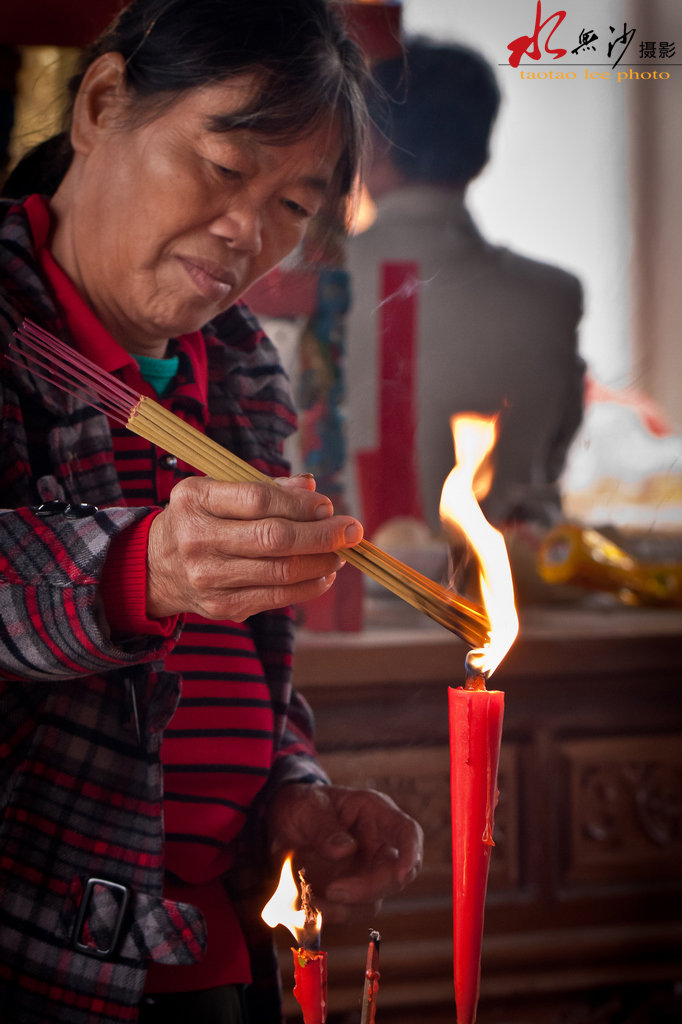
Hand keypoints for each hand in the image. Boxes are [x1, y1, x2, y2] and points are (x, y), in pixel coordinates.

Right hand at [146, 474, 361, 619]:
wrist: (156, 566)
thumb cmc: (201, 519)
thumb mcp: (218, 492)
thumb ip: (266, 488)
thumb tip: (311, 487)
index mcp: (196, 500)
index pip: (258, 500)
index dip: (300, 503)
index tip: (328, 505)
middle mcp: (198, 539)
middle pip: (274, 539)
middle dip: (322, 535)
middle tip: (352, 530)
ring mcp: (208, 578)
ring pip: (280, 572)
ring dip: (321, 562)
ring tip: (341, 553)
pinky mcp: (222, 607)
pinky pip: (276, 597)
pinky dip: (308, 586)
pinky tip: (324, 574)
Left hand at [267, 783, 423, 923]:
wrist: (282, 822)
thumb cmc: (302, 805)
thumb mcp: (307, 807)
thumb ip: (323, 827)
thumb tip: (346, 850)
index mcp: (375, 814)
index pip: (407, 832)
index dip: (411, 853)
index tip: (401, 875)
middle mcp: (378, 844)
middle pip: (396, 875)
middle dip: (369, 889)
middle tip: (333, 891)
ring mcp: (366, 871)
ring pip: (373, 900)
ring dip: (345, 907)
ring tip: (310, 901)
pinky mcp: (349, 891)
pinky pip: (349, 911)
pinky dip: (330, 913)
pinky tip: (308, 906)